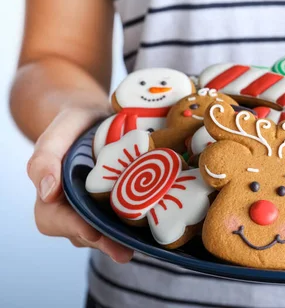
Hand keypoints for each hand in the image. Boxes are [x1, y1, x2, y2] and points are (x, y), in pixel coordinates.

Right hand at [28, 107, 132, 262]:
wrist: (100, 115)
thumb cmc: (76, 123)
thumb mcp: (59, 130)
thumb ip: (46, 156)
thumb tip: (47, 191)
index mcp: (53, 193)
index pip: (53, 220)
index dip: (72, 228)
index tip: (91, 232)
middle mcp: (75, 206)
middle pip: (84, 233)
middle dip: (104, 243)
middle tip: (125, 251)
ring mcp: (100, 208)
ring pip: (107, 231)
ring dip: (123, 238)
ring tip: (143, 243)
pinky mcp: (124, 203)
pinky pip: (128, 220)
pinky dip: (140, 224)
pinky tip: (157, 225)